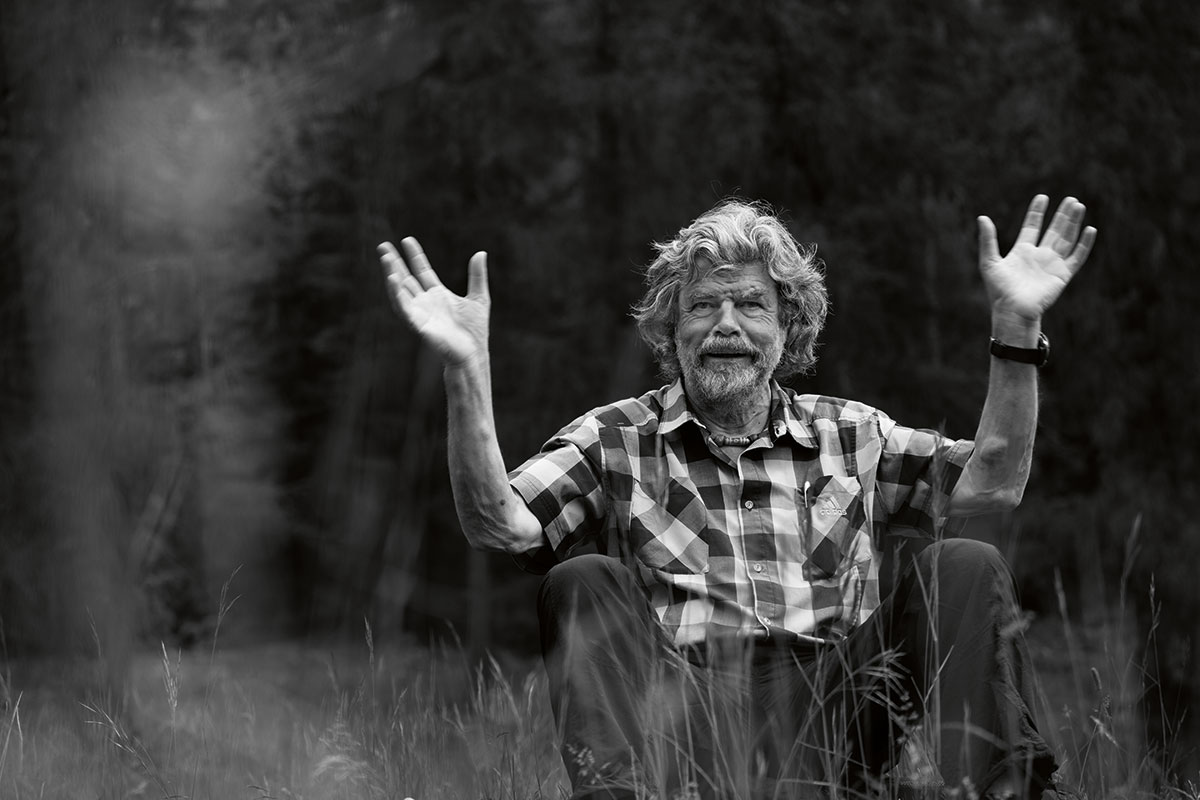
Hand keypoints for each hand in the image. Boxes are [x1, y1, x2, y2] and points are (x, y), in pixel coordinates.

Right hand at [379, 237, 489, 366]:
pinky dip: (397, 294)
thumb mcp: (479, 298)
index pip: (422, 271)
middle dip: (394, 263)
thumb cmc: (475, 331)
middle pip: (405, 278)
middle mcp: (425, 303)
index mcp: (437, 295)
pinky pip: (403, 308)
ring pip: (400, 291)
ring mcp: (419, 313)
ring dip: (391, 274)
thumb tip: (481, 252)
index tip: (407, 240)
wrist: (473, 354)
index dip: (415, 256)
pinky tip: (392, 279)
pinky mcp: (417, 324)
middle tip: (383, 246)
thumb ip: (477, 276)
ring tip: (385, 258)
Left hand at [977, 195, 1096, 321]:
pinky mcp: (1063, 274)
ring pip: (1067, 239)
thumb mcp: (989, 261)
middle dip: (1062, 215)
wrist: (1013, 311)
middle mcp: (1039, 255)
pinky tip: (1090, 229)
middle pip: (1054, 230)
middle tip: (1071, 199)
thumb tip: (982, 217)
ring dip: (1073, 223)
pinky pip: (1077, 256)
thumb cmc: (999, 290)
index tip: (1042, 197)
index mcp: (1022, 251)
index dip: (1037, 212)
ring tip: (1079, 206)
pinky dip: (1084, 244)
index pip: (1032, 226)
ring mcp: (1052, 264)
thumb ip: (987, 240)